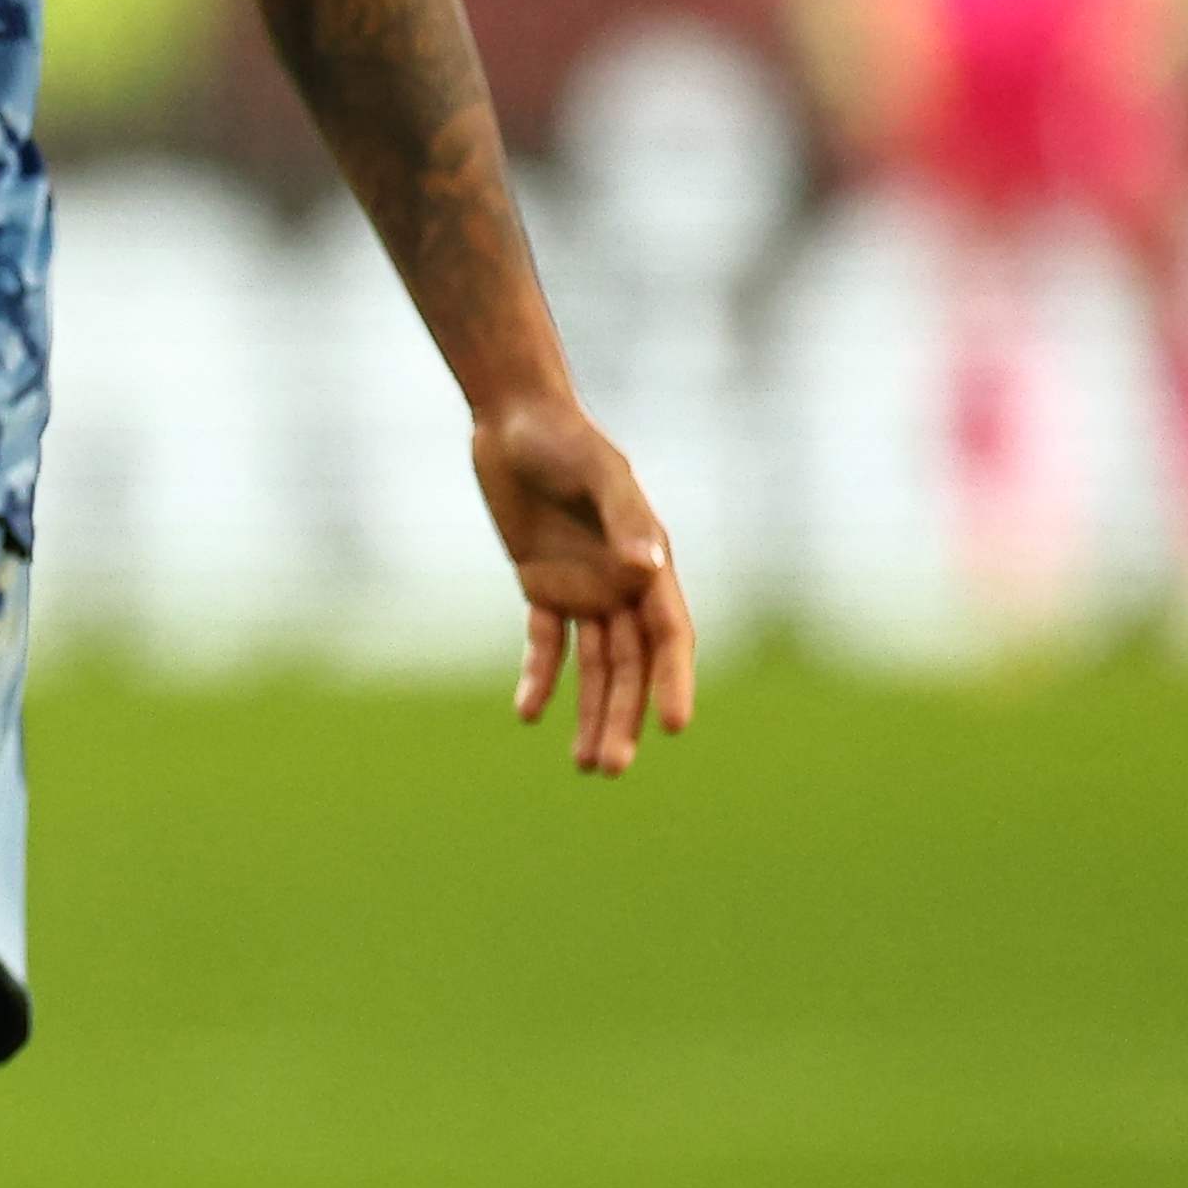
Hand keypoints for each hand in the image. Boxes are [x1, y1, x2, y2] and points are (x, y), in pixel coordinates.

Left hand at [476, 392, 696, 775]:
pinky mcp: (542, 584)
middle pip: (629, 665)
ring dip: (590, 712)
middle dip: (623, 716)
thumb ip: (624, 520)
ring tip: (585, 764)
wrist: (515, 420)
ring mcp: (584, 587)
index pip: (669, 636)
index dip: (672, 681)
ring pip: (594, 665)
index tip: (672, 725)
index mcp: (650, 563)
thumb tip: (647, 571)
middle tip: (608, 767)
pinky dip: (540, 677)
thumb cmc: (565, 441)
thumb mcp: (598, 474)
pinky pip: (546, 642)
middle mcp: (624, 583)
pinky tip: (528, 713)